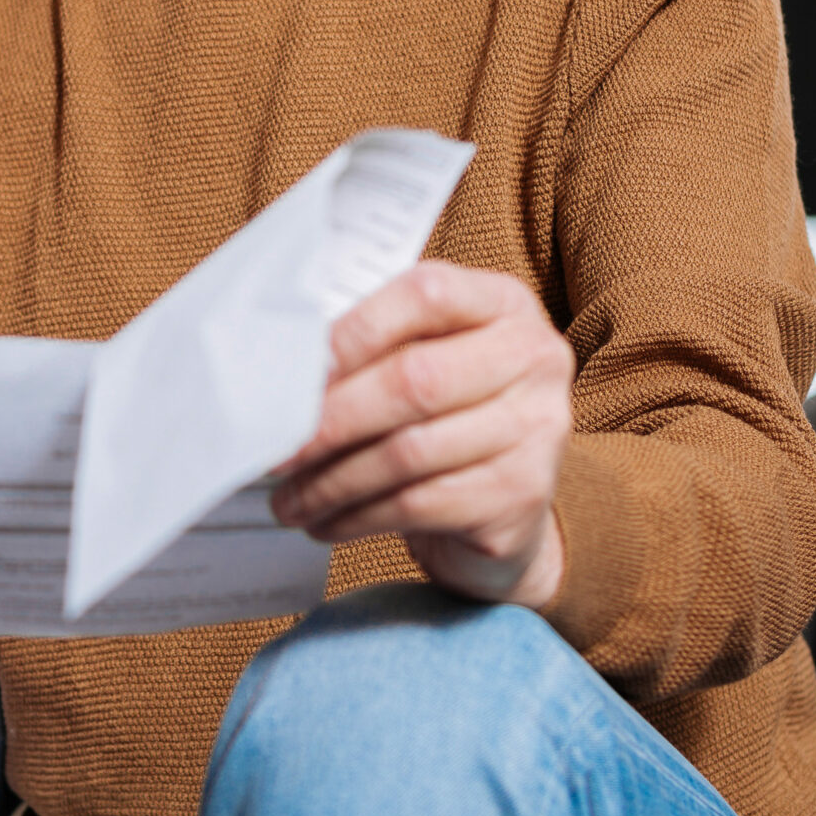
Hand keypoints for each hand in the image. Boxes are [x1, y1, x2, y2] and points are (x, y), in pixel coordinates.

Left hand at [272, 260, 574, 607]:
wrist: (509, 503)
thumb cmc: (449, 414)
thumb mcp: (427, 356)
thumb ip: (374, 346)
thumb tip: (281, 371)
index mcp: (503, 303)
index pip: (425, 295)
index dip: (351, 334)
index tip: (292, 372)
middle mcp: (534, 358)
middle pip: (415, 380)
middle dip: (331, 418)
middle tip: (277, 448)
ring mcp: (538, 429)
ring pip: (409, 452)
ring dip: (332, 480)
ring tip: (289, 497)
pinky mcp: (521, 496)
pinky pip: (420, 504)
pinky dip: (358, 516)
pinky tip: (328, 521)